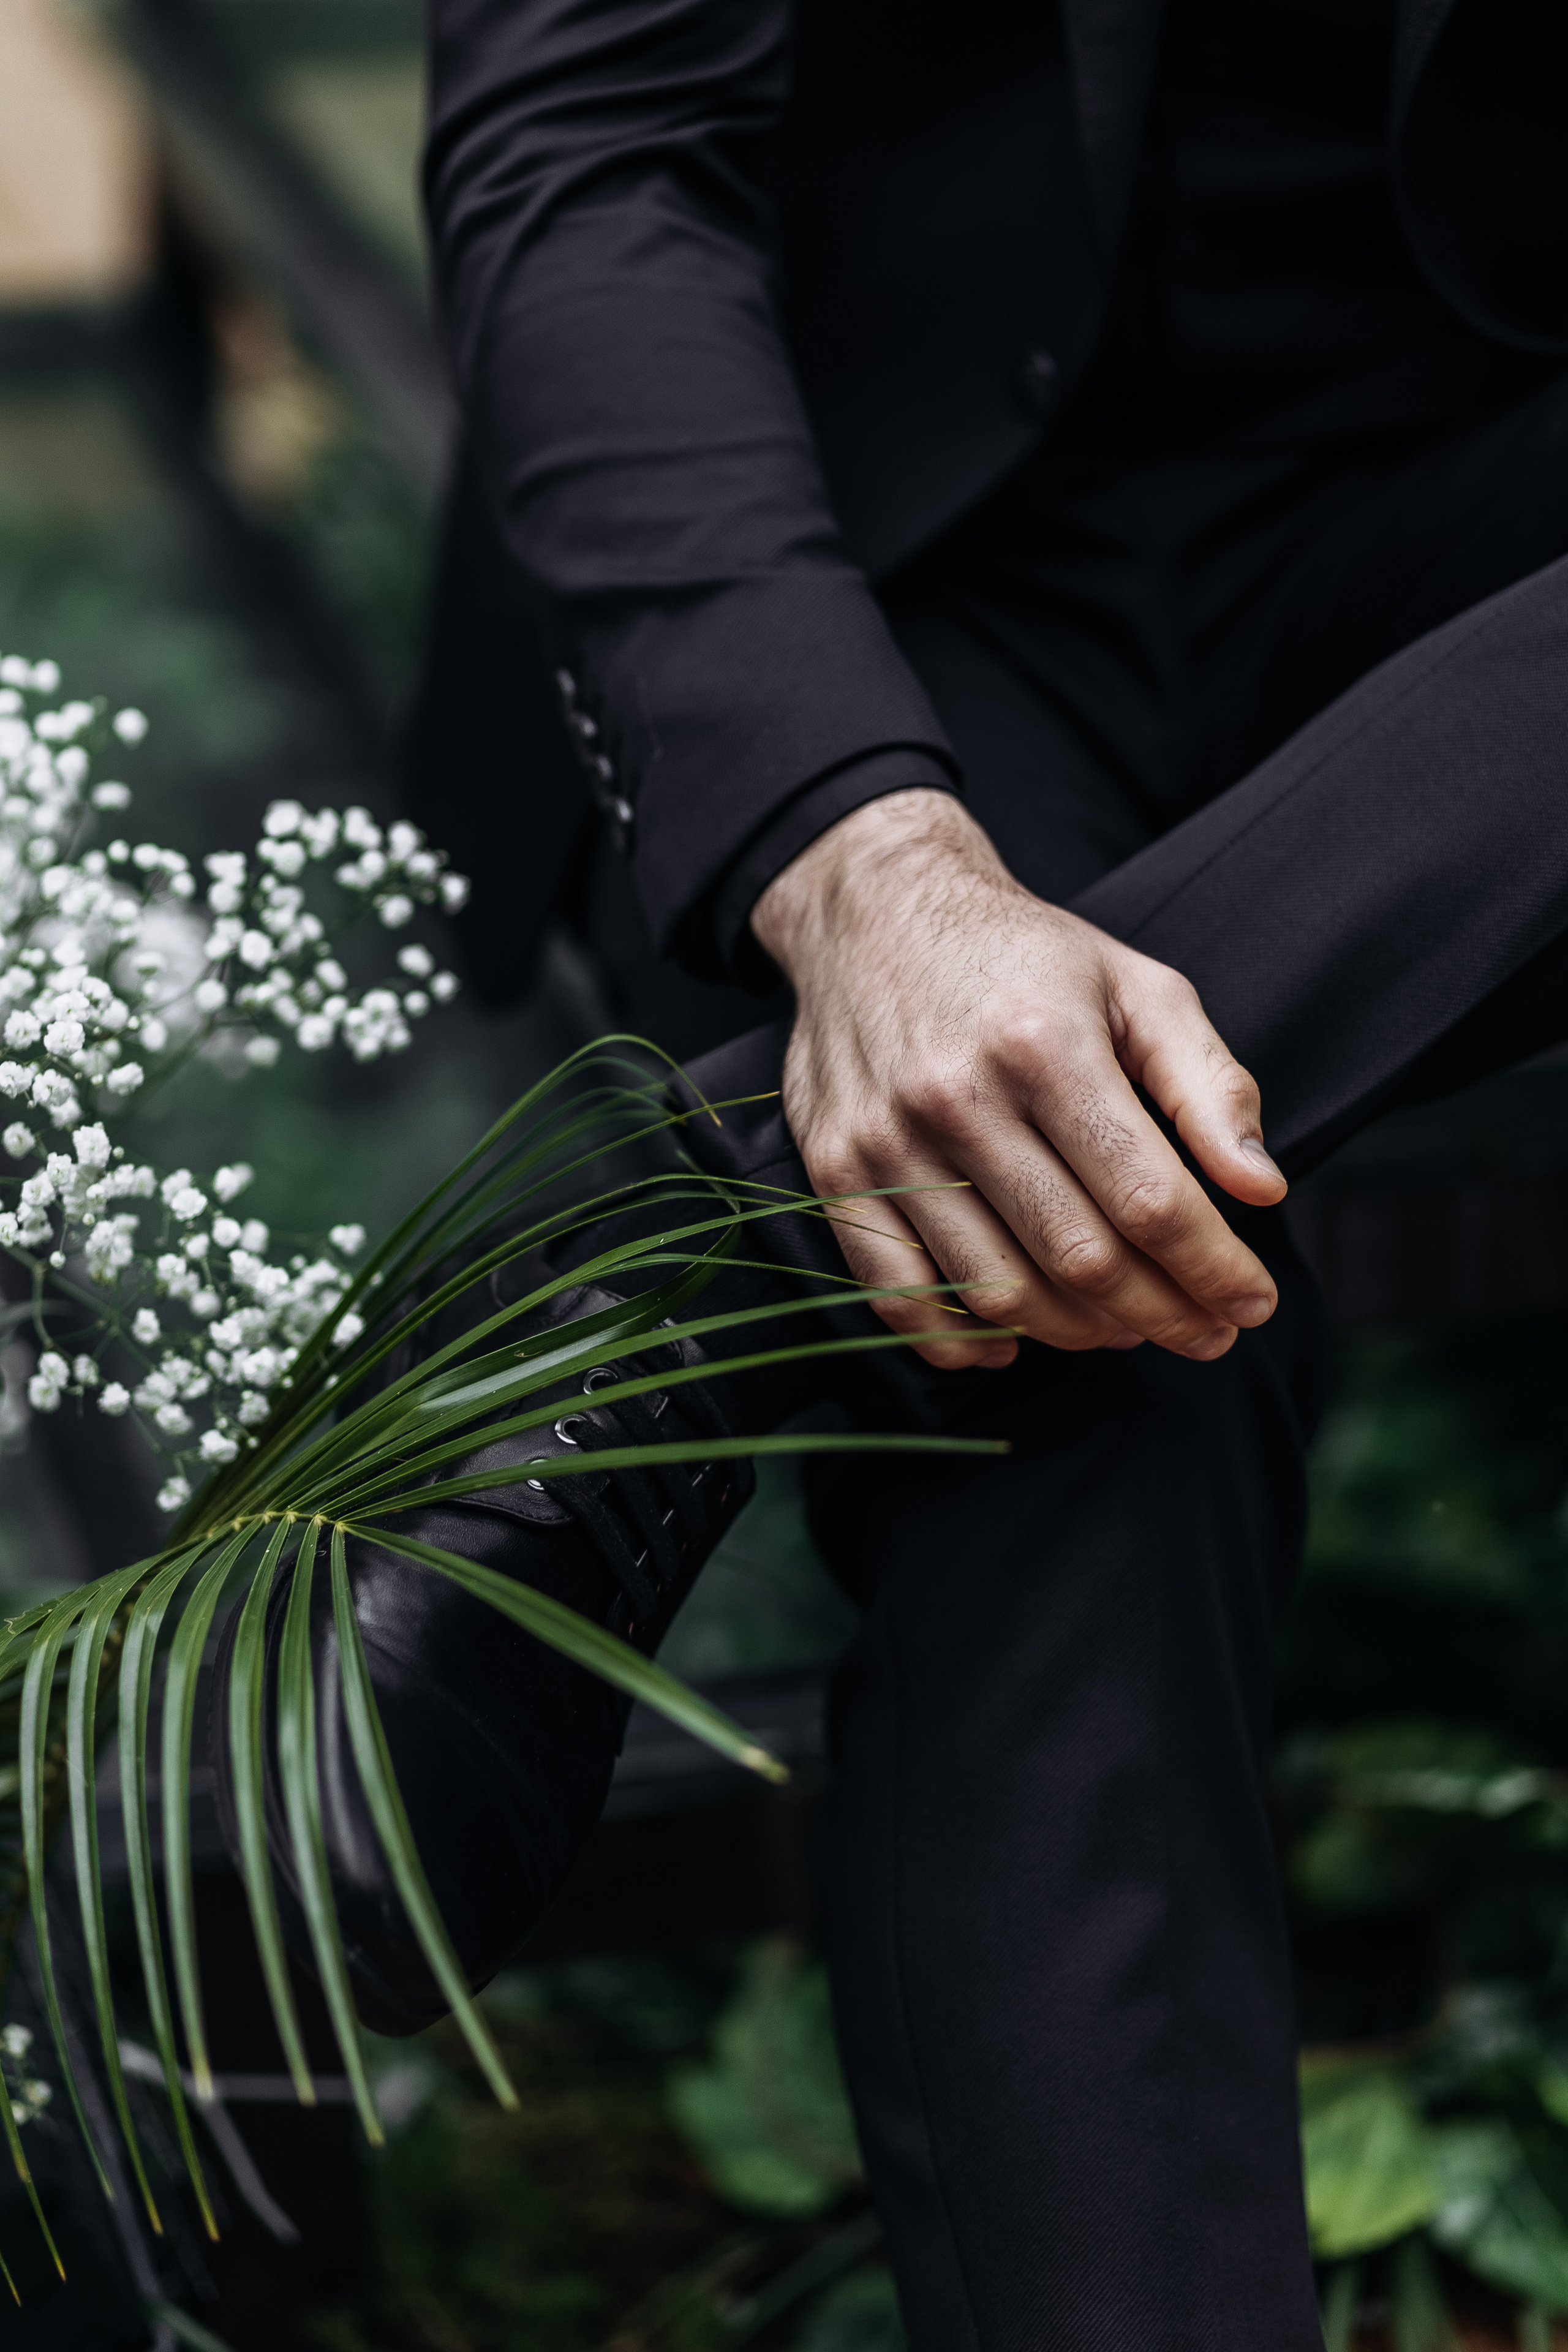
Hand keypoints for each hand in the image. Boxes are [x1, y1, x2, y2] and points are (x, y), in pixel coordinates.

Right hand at [751, 788, 1286, 1369]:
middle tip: (1207, 1334)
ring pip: (998, 1290)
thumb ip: (1209, 1086)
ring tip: (1126, 1328)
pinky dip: (960, 1341)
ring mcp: (886, 1142)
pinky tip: (1015, 1340)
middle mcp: (957, 1098)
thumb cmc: (1024, 956)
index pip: (1147, 1198)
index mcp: (1045, 1046)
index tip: (1252, 1303)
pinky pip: (898, 1295)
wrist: (871, 911)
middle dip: (1162, 1315)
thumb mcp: (1138, 987)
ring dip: (1078, 1334)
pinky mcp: (835, 1170)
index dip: (1213, 1268)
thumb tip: (1262, 1188)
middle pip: (1079, 1258)